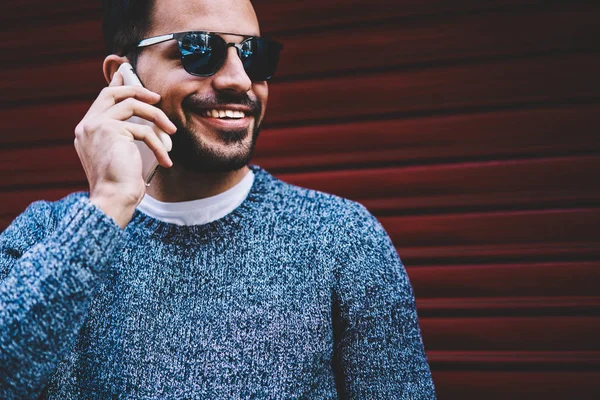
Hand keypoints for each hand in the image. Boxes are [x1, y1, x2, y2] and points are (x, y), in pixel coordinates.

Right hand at [74, 71, 176, 227]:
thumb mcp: (121, 155)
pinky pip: (143, 130)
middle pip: (113, 93)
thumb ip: (124, 135)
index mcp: (86, 131)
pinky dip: (158, 145)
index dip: (117, 85)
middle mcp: (87, 126)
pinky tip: (165, 160)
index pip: (102, 99)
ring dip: (157, 117)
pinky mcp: (110, 130)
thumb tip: (143, 122)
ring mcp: (96, 126)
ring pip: (132, 105)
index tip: (127, 74)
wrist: (113, 199)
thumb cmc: (120, 185)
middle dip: (137, 90)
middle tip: (157, 98)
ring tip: (171, 131)